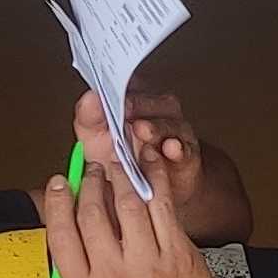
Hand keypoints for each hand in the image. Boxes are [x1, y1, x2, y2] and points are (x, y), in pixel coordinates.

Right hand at [43, 149, 215, 277]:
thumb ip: (72, 267)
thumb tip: (64, 216)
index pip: (62, 235)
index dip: (57, 202)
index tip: (60, 182)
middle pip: (94, 214)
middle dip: (90, 184)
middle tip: (93, 170)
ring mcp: (150, 265)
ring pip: (129, 204)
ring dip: (121, 175)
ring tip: (118, 164)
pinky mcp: (179, 254)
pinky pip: (164, 206)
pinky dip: (155, 179)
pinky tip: (149, 164)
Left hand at [74, 87, 204, 215]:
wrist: (149, 192)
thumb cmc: (122, 161)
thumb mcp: (96, 139)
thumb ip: (89, 117)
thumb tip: (90, 96)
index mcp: (132, 100)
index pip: (125, 85)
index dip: (116, 88)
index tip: (105, 92)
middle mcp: (157, 110)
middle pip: (149, 102)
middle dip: (136, 105)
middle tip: (125, 110)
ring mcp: (175, 130)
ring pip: (168, 124)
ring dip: (155, 127)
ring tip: (143, 130)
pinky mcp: (188, 153)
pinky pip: (185, 149)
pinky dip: (178, 149)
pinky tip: (170, 148)